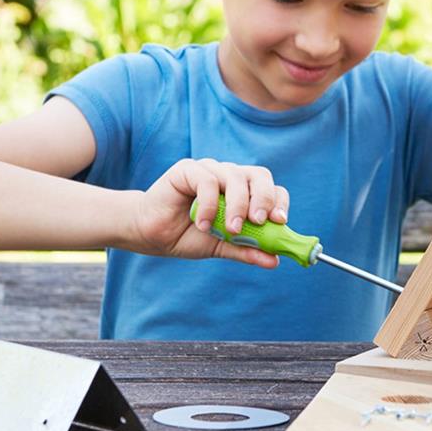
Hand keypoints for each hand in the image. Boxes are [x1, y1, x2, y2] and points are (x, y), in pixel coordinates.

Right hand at [131, 158, 289, 265]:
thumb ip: (247, 250)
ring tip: (230, 229)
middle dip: (264, 198)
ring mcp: (210, 170)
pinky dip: (209, 205)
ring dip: (237, 205)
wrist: (151, 235)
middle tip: (260, 221)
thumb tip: (275, 261)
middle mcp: (229, 176)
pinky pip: (207, 181)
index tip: (280, 221)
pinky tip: (202, 224)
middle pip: (259, 175)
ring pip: (235, 177)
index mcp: (243, 191)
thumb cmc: (188, 236)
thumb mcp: (222, 246)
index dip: (278, 201)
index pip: (271, 188)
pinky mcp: (188, 169)